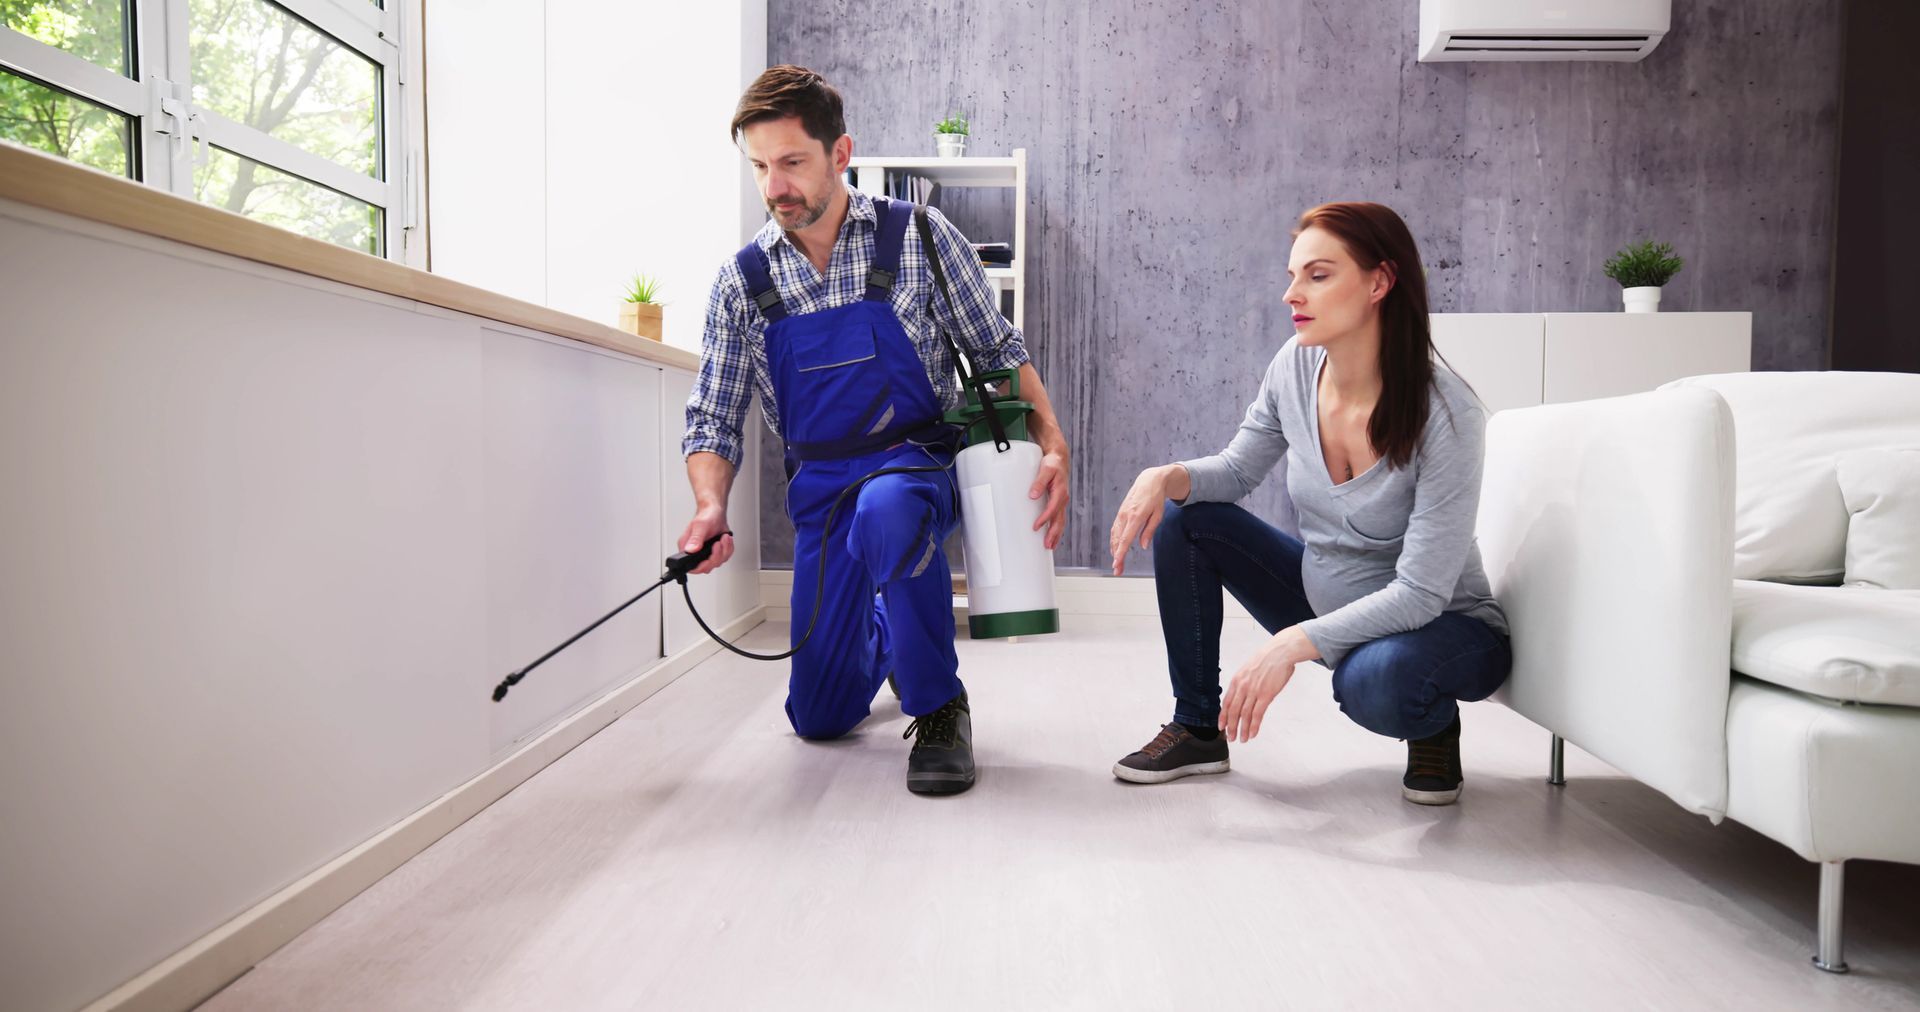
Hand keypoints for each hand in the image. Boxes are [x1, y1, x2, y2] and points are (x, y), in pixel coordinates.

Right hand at [678, 507, 733, 575]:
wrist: (715, 512)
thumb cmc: (706, 516)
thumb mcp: (700, 526)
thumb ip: (695, 539)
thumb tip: (690, 550)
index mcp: (686, 547)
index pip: (691, 567)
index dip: (701, 566)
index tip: (709, 558)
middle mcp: (695, 552)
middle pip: (707, 567)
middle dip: (716, 556)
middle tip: (717, 544)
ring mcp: (706, 553)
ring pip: (717, 562)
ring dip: (724, 550)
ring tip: (723, 538)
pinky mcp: (715, 552)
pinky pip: (725, 557)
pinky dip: (728, 548)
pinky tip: (726, 539)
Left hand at [1029, 441, 1070, 550]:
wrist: (1059, 458)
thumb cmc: (1052, 463)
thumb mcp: (1046, 469)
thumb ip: (1039, 482)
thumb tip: (1032, 495)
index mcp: (1060, 492)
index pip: (1052, 509)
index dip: (1044, 519)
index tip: (1036, 527)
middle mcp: (1063, 499)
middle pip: (1059, 520)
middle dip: (1054, 534)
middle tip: (1047, 545)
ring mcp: (1061, 501)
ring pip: (1060, 521)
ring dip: (1056, 534)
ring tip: (1050, 546)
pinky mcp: (1059, 502)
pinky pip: (1058, 517)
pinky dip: (1056, 528)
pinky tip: (1052, 535)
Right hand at [1109, 465, 1173, 574]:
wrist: (1149, 480)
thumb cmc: (1156, 497)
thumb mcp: (1158, 514)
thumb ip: (1149, 531)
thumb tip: (1143, 545)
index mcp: (1136, 516)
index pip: (1125, 539)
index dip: (1120, 553)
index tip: (1117, 564)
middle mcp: (1125, 515)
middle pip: (1117, 540)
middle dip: (1116, 556)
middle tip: (1117, 570)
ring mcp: (1121, 513)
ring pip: (1114, 535)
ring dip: (1114, 550)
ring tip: (1117, 563)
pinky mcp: (1120, 512)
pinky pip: (1115, 529)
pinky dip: (1114, 540)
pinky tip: (1115, 548)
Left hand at [1219, 627, 1318, 742]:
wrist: (1280, 652)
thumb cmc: (1267, 659)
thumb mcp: (1248, 669)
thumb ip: (1244, 682)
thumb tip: (1242, 695)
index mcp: (1237, 680)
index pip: (1227, 703)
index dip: (1223, 716)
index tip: (1221, 726)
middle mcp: (1242, 687)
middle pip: (1233, 711)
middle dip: (1231, 727)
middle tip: (1231, 738)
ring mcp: (1254, 691)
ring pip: (1244, 715)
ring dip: (1243, 729)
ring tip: (1242, 739)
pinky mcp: (1266, 695)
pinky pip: (1257, 714)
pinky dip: (1254, 726)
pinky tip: (1253, 733)